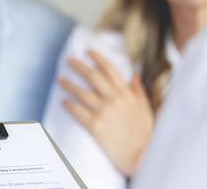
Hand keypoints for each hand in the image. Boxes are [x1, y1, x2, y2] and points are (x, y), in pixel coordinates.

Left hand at [60, 49, 153, 176]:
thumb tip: (135, 74)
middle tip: (68, 60)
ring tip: (60, 80)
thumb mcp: (146, 108)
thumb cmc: (146, 134)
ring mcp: (104, 112)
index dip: (98, 58)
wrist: (142, 155)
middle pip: (92, 76)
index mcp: (126, 93)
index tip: (88, 51)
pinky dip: (69, 105)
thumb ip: (138, 90)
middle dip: (79, 66)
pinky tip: (63, 102)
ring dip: (69, 84)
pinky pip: (78, 112)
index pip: (110, 69)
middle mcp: (114, 99)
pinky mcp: (95, 126)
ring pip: (82, 93)